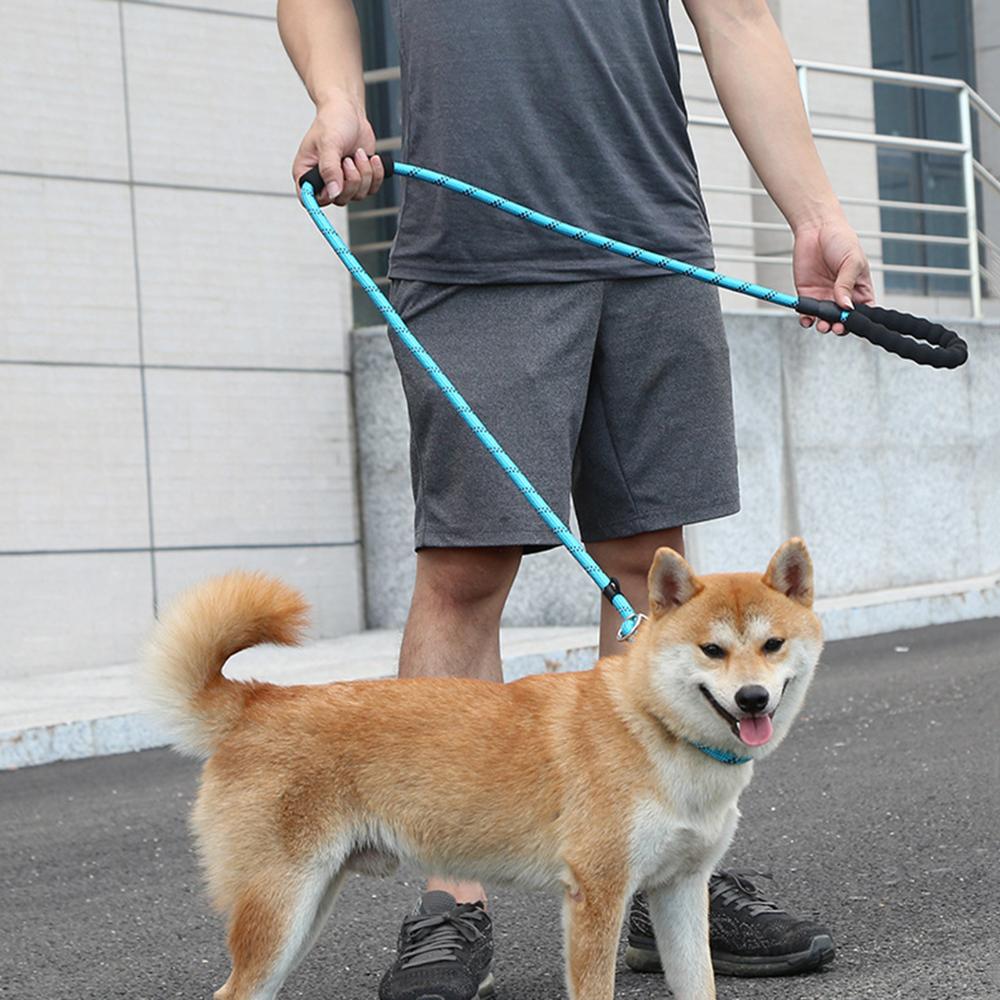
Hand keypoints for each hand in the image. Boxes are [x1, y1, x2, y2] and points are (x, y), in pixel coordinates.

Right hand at [292, 93, 384, 206]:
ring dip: (364, 174)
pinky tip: (371, 158)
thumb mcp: (328, 143)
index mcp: (307, 173)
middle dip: (351, 180)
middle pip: (340, 199)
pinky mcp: (358, 179)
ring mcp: (342, 181)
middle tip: (349, 160)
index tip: (335, 189)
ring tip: (358, 154)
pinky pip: (370, 189)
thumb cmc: (332, 121)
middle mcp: (324, 181)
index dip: (323, 198)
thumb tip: (333, 192)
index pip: (309, 200)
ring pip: (357, 195)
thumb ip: (330, 169)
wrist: (349, 111)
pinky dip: (375, 175)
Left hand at [793, 216, 874, 333]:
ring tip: (824, 325)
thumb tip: (846, 307)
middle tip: (837, 326)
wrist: (816, 229)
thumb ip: (847, 285)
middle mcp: (842, 297)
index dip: (860, 320)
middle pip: (843, 320)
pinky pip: (807, 314)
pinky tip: (807, 320)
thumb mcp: (852, 261)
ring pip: (825, 320)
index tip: (855, 322)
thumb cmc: (841, 241)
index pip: (863, 312)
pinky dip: (806, 320)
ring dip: (824, 326)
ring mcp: (824, 297)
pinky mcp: (807, 296)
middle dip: (841, 327)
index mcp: (860, 290)